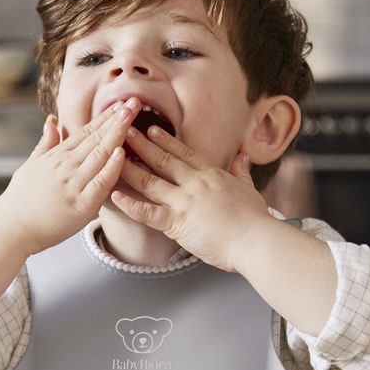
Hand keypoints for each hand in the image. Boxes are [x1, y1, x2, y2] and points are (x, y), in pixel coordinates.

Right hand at [4, 99, 139, 255]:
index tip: (122, 103)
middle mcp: (66, 166)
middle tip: (135, 101)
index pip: (86, 131)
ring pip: (99, 155)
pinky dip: (111, 168)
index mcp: (57, 156)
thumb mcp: (31, 165)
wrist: (10, 228)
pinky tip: (121, 153)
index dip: (106, 117)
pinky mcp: (80, 205)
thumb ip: (45, 144)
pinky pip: (99, 183)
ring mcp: (73, 184)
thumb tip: (51, 121)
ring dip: (117, 134)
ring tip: (132, 117)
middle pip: (96, 138)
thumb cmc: (21, 201)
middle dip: (117, 119)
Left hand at [111, 125, 270, 271]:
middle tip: (124, 131)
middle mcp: (195, 184)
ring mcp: (184, 202)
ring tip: (113, 154)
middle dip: (141, 145)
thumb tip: (242, 158)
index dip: (165, 140)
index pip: (184, 153)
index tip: (151, 129)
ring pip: (150, 181)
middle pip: (163, 160)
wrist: (256, 240)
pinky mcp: (177, 223)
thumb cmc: (255, 220)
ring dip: (129, 167)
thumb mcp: (250, 190)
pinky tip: (114, 194)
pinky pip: (147, 212)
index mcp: (211, 175)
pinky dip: (129, 204)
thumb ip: (242, 173)